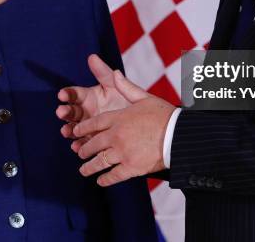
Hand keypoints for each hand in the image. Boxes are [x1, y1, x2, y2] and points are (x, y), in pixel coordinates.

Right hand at [56, 54, 130, 141]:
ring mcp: (87, 126)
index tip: (62, 94)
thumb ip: (103, 73)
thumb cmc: (125, 98)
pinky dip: (79, 144)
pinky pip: (83, 143)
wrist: (140, 120)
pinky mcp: (92, 140)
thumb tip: (92, 56)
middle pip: (71, 111)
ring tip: (66, 131)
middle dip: (65, 112)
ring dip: (68, 129)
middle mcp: (84, 111)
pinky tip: (77, 145)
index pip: (74, 94)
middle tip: (61, 113)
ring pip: (73, 128)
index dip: (67, 94)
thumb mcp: (115, 85)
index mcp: (88, 96)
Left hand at [73, 70, 175, 186]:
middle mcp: (116, 135)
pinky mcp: (131, 167)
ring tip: (83, 170)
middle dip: (84, 149)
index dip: (82, 129)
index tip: (75, 132)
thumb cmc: (163, 114)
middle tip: (80, 152)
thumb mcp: (144, 97)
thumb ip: (126, 87)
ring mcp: (122, 152)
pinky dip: (105, 180)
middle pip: (93, 143)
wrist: (178, 135)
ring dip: (89, 167)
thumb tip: (114, 73)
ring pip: (99, 161)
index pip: (94, 124)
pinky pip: (113, 175)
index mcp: (118, 118)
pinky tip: (100, 181)